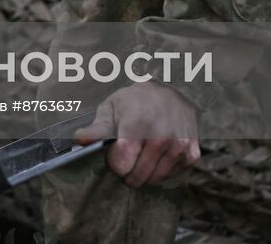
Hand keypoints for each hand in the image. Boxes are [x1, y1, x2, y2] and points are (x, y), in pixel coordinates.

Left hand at [74, 83, 200, 186]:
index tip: (114, 152)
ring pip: (154, 178)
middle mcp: (161, 136)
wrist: (171, 91)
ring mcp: (179, 146)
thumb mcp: (111, 108)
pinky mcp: (192, 153)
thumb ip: (97, 128)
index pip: (121, 164)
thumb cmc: (135, 101)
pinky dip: (162, 170)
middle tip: (128, 155)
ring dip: (145, 172)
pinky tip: (159, 154)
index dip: (114, 162)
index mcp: (138, 123)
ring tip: (142, 153)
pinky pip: (171, 175)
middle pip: (137, 175)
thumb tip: (79, 139)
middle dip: (128, 170)